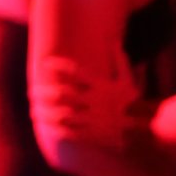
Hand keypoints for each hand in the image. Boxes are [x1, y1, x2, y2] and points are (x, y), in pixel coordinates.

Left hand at [32, 55, 150, 152]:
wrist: (143, 131)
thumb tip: (113, 41)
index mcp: (102, 87)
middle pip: (62, 94)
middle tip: (32, 92)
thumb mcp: (129, 82)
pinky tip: (45, 125)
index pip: (76, 72)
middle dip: (44, 93)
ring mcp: (93, 119)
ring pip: (62, 114)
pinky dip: (54, 128)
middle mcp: (95, 102)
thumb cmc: (133, 104)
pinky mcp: (92, 135)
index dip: (58, 66)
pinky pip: (69, 131)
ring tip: (33, 110)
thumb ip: (121, 62)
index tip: (45, 63)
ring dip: (45, 112)